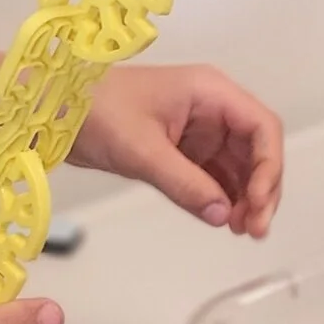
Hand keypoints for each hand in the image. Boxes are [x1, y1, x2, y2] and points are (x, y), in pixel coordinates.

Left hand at [68, 62, 283, 236]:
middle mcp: (213, 109)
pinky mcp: (184, 150)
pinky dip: (223, 198)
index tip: (258, 202)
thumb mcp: (142, 149)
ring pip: (240, 166)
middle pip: (257, 149)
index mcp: (211, 92)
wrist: (56, 109)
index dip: (268, 166)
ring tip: (242, 231)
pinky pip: (215, 175)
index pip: (262, 127)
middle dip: (261, 188)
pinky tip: (224, 220)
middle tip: (255, 228)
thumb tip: (222, 215)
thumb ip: (184, 183)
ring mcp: (200, 130)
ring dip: (245, 198)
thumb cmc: (96, 110)